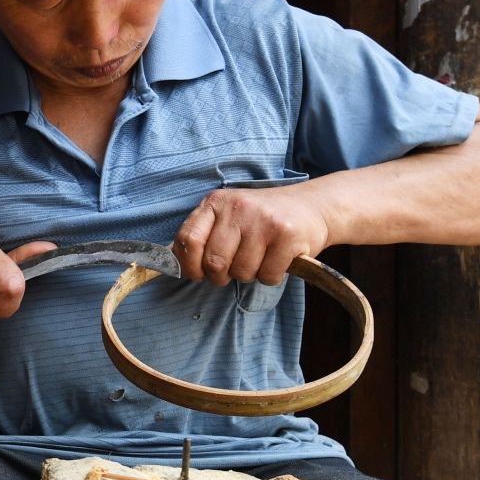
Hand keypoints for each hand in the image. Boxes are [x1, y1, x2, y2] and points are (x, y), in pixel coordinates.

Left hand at [175, 185, 332, 286]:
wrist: (312, 207)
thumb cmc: (262, 218)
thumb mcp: (227, 216)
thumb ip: (201, 235)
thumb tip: (166, 262)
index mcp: (216, 202)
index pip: (187, 240)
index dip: (189, 265)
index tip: (198, 273)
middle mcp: (238, 208)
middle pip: (214, 263)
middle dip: (222, 275)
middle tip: (234, 268)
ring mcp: (264, 221)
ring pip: (242, 273)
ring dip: (249, 275)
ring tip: (260, 257)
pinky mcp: (288, 236)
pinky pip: (267, 276)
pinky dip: (271, 276)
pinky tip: (277, 258)